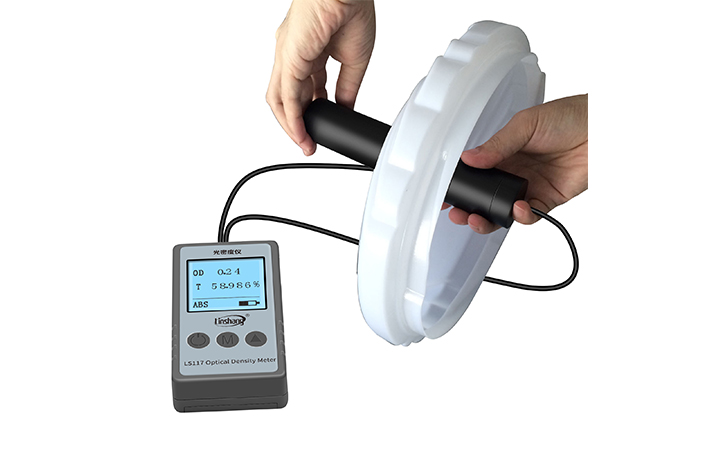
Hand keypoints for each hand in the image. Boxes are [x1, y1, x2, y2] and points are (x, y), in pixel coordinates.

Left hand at [267, 0, 375, 154]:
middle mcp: (293, 54)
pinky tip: (301, 133)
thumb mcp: (355, 61)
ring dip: (291, 126)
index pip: (306, 89)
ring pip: (281, 100)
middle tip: (309, 142)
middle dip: (298, 122)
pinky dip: (292, 119)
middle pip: (288, 97)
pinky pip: (286, 97)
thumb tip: (346, 109)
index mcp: (310, 50)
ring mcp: (287, 56)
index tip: (321, 126)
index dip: (313, 110)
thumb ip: (348, 89)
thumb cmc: (353, 10)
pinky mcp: (288, 60)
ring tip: (305, 143)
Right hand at [447, 94, 587, 233]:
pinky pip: (530, 215)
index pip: (477, 172)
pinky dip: (521, 216)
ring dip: (490, 218)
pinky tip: (518, 208)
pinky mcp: (549, 199)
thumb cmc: (570, 116)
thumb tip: (469, 158)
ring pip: (503, 210)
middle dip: (470, 208)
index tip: (446, 194)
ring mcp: (531, 185)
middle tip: (458, 214)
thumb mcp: (526, 124)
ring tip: (479, 219)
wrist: (604, 129)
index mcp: (505, 150)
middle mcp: (515, 170)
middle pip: (486, 196)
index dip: (462, 184)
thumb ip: (497, 145)